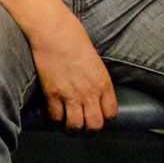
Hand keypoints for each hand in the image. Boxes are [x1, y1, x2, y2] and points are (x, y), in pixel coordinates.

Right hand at [30, 10, 117, 131]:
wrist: (55, 32)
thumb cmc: (74, 40)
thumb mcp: (95, 62)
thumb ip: (97, 80)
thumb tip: (94, 94)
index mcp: (103, 84)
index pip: (111, 114)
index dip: (105, 120)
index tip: (98, 119)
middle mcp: (89, 93)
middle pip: (94, 125)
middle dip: (89, 130)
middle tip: (83, 127)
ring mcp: (70, 95)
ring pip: (75, 126)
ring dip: (72, 130)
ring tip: (68, 127)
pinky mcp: (52, 94)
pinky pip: (55, 117)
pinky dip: (54, 121)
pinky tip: (54, 118)